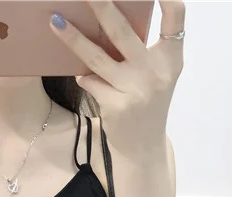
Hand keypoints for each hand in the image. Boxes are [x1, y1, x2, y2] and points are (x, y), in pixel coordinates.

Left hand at [50, 0, 185, 159]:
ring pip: (97, 57)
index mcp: (171, 58)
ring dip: (73, 38)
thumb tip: (105, 19)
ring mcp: (136, 89)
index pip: (176, 16)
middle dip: (102, 6)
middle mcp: (156, 71)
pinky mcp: (116, 106)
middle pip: (123, 31)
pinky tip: (81, 76)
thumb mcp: (154, 75)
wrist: (142, 148)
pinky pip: (91, 82)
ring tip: (55, 22)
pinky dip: (84, 78)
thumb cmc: (145, 104)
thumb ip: (141, 50)